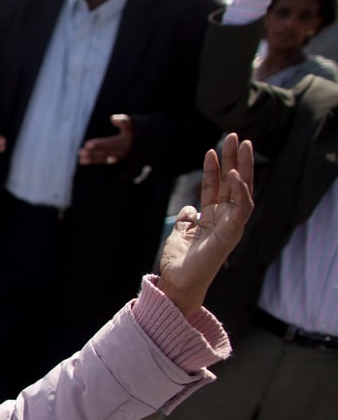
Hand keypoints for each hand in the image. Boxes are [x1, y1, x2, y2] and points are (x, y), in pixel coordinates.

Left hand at [78, 114, 132, 164]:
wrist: (141, 140)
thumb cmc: (133, 129)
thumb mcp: (131, 123)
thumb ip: (123, 121)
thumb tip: (112, 118)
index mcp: (125, 142)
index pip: (110, 144)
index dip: (99, 144)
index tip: (87, 145)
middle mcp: (122, 151)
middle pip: (105, 152)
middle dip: (93, 153)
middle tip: (80, 152)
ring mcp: (119, 156)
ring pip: (103, 158)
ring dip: (91, 159)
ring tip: (80, 159)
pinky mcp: (115, 159)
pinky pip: (104, 160)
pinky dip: (94, 160)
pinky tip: (82, 160)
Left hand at [157, 133, 254, 315]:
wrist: (177, 284)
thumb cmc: (179, 263)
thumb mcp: (180, 234)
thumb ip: (186, 220)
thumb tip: (190, 209)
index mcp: (213, 218)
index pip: (217, 187)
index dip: (216, 168)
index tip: (213, 148)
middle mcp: (225, 220)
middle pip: (232, 184)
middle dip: (234, 159)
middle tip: (235, 136)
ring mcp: (230, 226)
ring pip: (242, 191)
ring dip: (242, 167)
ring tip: (240, 145)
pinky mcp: (231, 234)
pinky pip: (241, 209)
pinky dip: (240, 191)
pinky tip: (234, 173)